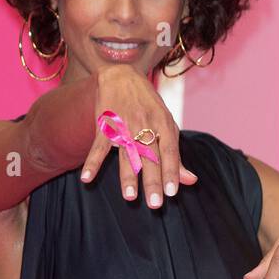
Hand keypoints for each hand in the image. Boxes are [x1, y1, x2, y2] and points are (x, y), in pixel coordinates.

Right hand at [79, 64, 198, 206]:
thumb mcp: (167, 125)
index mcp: (163, 124)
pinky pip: (98, 146)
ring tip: (129, 197)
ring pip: (127, 154)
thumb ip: (175, 156)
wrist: (122, 74)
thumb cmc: (149, 106)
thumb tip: (190, 181)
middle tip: (155, 204)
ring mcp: (124, 125)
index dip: (171, 172)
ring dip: (127, 176)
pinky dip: (92, 162)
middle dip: (152, 181)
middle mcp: (145, 124)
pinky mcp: (105, 124)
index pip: (169, 152)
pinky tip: (87, 177)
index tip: (171, 193)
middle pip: (150, 157)